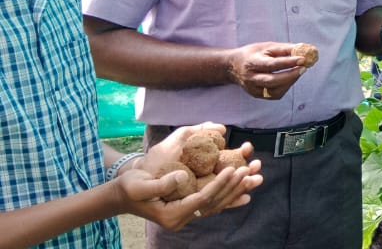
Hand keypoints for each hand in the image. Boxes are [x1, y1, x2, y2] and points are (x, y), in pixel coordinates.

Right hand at [123, 124, 262, 229]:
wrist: (122, 196)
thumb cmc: (129, 188)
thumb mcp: (140, 184)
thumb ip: (162, 184)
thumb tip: (184, 177)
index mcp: (172, 214)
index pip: (202, 198)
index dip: (219, 184)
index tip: (233, 169)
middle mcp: (182, 218)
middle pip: (215, 202)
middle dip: (234, 186)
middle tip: (250, 170)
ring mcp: (187, 216)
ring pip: (217, 204)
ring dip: (236, 191)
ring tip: (254, 178)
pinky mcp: (189, 209)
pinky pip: (213, 204)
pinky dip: (229, 198)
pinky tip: (245, 194)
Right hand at [229, 42, 307, 99]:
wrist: (233, 66)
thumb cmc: (254, 54)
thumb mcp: (267, 47)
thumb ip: (285, 49)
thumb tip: (305, 48)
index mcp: (251, 62)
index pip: (271, 64)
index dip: (288, 62)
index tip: (302, 59)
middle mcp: (250, 77)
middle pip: (272, 80)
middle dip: (291, 75)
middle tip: (304, 68)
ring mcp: (252, 88)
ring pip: (274, 90)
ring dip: (290, 81)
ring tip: (298, 72)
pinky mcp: (256, 95)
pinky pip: (274, 94)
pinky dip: (285, 87)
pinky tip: (290, 79)